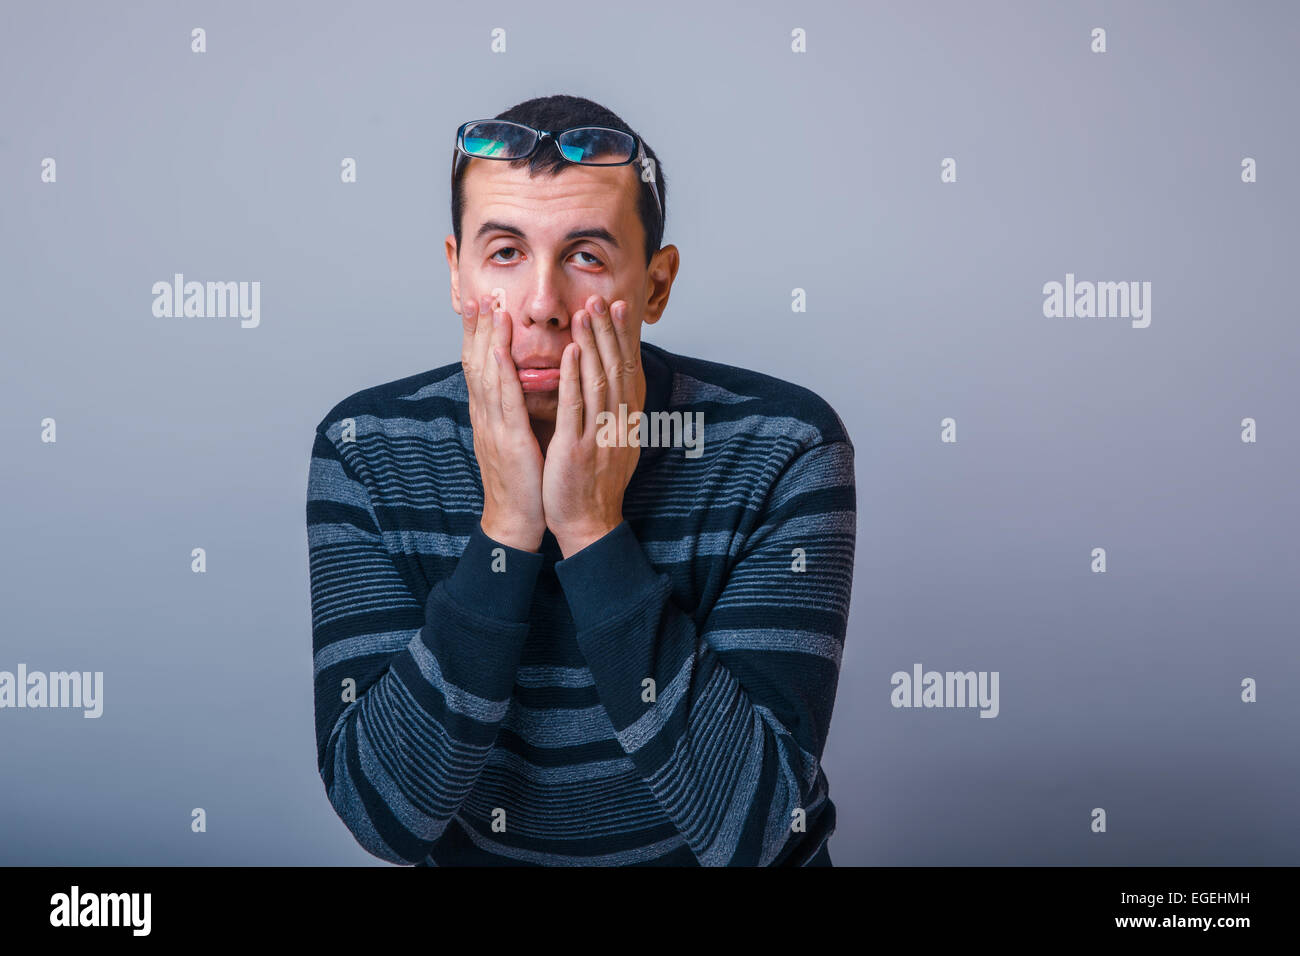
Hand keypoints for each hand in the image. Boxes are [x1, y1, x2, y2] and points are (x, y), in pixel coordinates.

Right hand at [461, 292, 544, 551]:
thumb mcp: (518, 438)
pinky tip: (499, 347)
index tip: (483, 305)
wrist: (516, 519)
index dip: (479, 334)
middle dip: (478, 327)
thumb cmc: (524, 480)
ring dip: (486, 337)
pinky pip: (503, 399)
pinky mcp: (507, 439)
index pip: (481, 366)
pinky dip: (500, 370)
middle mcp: (486, 415)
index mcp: (490, 415)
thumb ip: (518, 411)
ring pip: (486, 373)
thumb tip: (525, 385)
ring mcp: (493, 425)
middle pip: (477, 362)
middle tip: (479, 292)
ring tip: (489, 306)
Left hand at [542, 294, 644, 557]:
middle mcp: (619, 425)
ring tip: (586, 314)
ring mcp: (600, 436)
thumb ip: (617, 414)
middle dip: (610, 332)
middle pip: (617, 370)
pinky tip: (570, 353)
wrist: (588, 524)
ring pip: (599, 381)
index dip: (625, 339)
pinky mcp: (577, 449)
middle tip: (602, 299)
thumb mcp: (616, 445)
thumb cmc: (595, 485)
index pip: (629, 371)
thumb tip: (621, 386)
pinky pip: (577, 408)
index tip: (620, 310)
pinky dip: (574, 377)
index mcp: (627, 423)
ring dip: (593, 344)